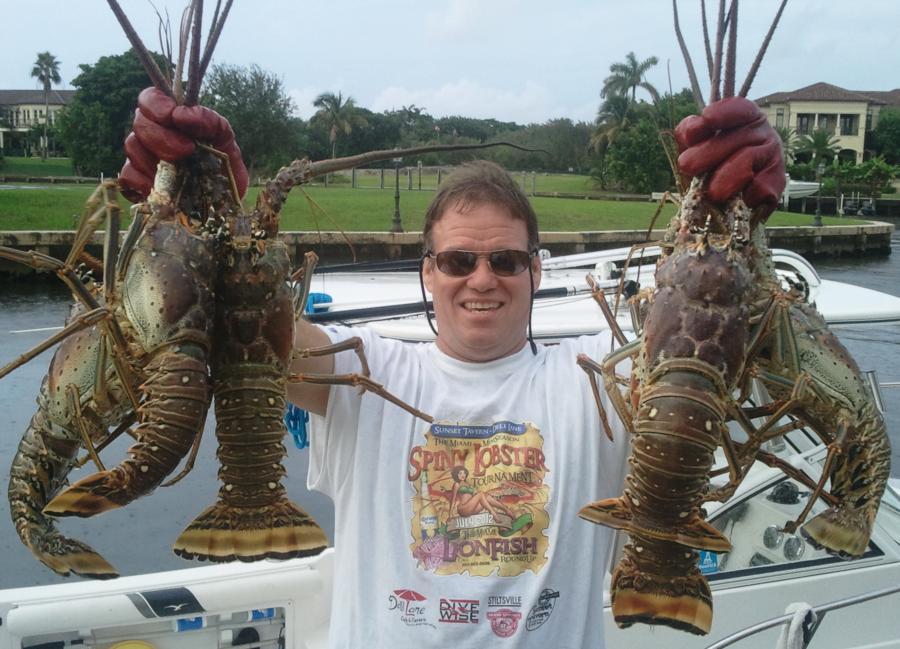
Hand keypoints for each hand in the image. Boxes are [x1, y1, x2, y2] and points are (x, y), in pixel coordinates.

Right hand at [118, 87, 248, 201]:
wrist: (226, 199)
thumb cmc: (224, 165)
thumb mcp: (224, 139)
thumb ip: (209, 121)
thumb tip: (181, 114)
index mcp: (172, 118)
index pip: (150, 98)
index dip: (155, 104)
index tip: (172, 116)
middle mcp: (154, 134)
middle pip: (140, 122)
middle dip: (162, 136)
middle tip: (187, 150)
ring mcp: (143, 158)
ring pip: (132, 146)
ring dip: (154, 158)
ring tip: (179, 172)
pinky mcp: (139, 184)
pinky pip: (127, 177)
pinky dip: (141, 182)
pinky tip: (162, 188)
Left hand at [674, 96, 784, 217]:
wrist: (735, 198)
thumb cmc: (711, 162)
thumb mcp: (697, 142)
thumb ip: (689, 133)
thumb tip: (690, 134)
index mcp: (745, 118)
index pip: (739, 109)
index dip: (724, 112)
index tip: (706, 117)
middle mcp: (762, 132)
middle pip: (736, 138)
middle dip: (708, 151)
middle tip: (686, 165)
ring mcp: (773, 156)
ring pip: (748, 159)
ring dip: (728, 177)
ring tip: (712, 193)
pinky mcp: (777, 182)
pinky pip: (762, 187)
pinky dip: (748, 196)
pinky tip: (740, 202)